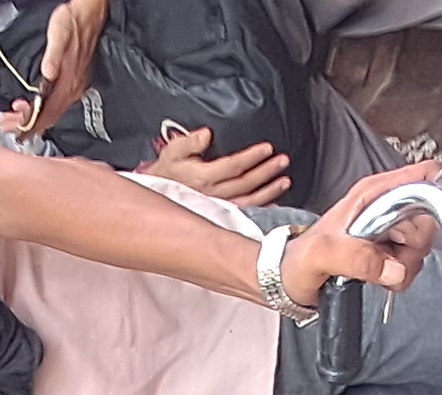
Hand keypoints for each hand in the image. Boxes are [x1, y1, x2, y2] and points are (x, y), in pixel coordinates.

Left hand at [4, 0, 107, 134]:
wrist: (89, 15)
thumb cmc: (73, 22)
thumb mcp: (59, 34)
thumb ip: (53, 56)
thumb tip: (48, 74)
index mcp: (68, 81)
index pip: (48, 113)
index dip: (30, 124)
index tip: (14, 128)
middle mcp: (73, 88)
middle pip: (49, 118)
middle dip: (28, 126)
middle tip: (8, 126)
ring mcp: (75, 86)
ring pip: (53, 113)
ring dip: (34, 119)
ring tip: (16, 120)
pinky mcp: (74, 82)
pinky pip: (58, 105)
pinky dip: (43, 111)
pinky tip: (34, 108)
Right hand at [139, 127, 290, 205]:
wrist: (156, 195)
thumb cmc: (166, 171)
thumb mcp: (172, 151)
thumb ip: (189, 142)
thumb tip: (207, 134)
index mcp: (203, 178)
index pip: (234, 165)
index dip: (253, 156)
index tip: (267, 148)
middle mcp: (213, 194)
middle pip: (246, 183)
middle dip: (267, 171)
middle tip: (283, 161)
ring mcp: (217, 206)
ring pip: (249, 200)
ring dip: (269, 191)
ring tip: (285, 181)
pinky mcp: (219, 214)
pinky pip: (244, 213)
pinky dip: (261, 208)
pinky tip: (274, 203)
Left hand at [279, 160, 441, 308]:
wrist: (291, 283)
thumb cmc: (298, 261)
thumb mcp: (321, 254)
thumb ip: (356, 257)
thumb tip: (392, 268)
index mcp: (371, 194)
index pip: (422, 177)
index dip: (432, 196)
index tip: (417, 227)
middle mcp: (384, 207)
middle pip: (429, 217)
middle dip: (415, 244)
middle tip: (388, 258)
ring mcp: (389, 229)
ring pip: (423, 244)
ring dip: (406, 264)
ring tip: (377, 270)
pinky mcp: (390, 252)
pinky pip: (414, 262)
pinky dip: (402, 275)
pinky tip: (380, 277)